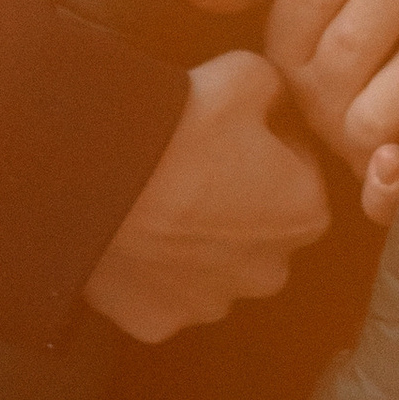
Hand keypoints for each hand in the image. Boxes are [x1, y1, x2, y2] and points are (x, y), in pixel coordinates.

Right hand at [82, 50, 329, 343]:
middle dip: (235, 206)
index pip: (300, 177)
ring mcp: (210, 305)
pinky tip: (129, 234)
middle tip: (191, 167)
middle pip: (259, 233)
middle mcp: (269, 273)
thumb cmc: (179, 125)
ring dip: (193, 243)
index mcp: (305, 214)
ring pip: (211, 269)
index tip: (232, 135)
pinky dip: (148, 272)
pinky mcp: (158, 323)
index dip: (267, 151)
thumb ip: (277, 94)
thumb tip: (274, 104)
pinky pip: (160, 294)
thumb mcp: (246, 76)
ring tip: (155, 198)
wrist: (93, 174)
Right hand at [186, 0, 398, 227]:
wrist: (309, 165)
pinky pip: (378, 206)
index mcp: (286, 56)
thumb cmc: (328, 57)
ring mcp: (348, 148)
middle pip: (351, 44)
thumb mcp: (294, 17)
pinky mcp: (380, 193)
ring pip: (378, 111)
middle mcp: (313, 103)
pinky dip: (387, 190)